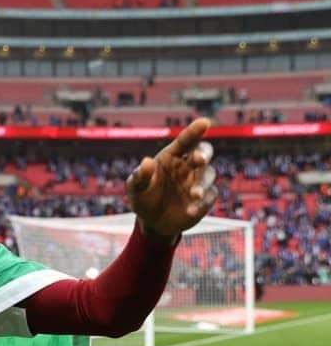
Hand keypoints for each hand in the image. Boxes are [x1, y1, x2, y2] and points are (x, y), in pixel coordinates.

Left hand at [126, 118, 216, 238]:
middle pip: (204, 152)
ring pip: (209, 174)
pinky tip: (191, 211)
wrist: (152, 222)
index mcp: (171, 156)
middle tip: (199, 159)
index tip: (204, 123)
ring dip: (202, 184)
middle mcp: (188, 165)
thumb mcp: (136, 188)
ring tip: (193, 195)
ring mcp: (198, 181)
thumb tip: (146, 161)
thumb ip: (140, 176)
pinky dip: (203, 202)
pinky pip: (210, 196)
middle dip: (204, 153)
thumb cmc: (143, 198)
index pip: (185, 141)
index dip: (194, 131)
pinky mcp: (205, 198)